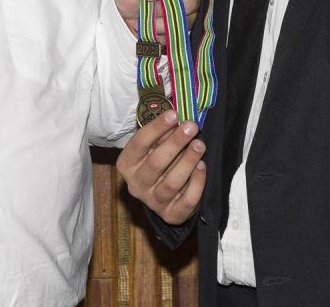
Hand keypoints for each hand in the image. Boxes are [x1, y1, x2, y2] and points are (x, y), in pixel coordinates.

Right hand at [116, 110, 206, 224]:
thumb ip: (162, 135)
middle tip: (191, 126)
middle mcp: (136, 185)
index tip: (174, 114)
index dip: (156, 128)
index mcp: (127, 165)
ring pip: (172, 182)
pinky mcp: (172, 214)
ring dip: (188, 161)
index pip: (139, 143)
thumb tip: (177, 118)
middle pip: (156, 163)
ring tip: (200, 145)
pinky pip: (187, 199)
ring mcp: (154, 202)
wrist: (165, 197)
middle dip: (176, 142)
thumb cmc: (160, 162)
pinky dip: (197, 182)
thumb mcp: (154, 147)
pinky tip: (202, 166)